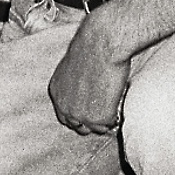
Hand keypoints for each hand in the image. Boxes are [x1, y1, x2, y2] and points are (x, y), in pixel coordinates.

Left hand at [48, 16, 129, 136]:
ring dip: (105, 118)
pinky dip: (116, 114)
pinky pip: (110, 124)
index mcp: (56, 92)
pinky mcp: (98, 119)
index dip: (79, 114)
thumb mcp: (72, 67)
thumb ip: (74, 84)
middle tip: (104, 108)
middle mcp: (64, 108)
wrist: (101, 46)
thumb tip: (84, 90)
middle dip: (91, 120)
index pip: (65, 115)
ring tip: (112, 98)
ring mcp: (81, 116)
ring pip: (96, 128)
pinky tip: (117, 96)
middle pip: (78, 126)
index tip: (90, 111)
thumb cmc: (91, 47)